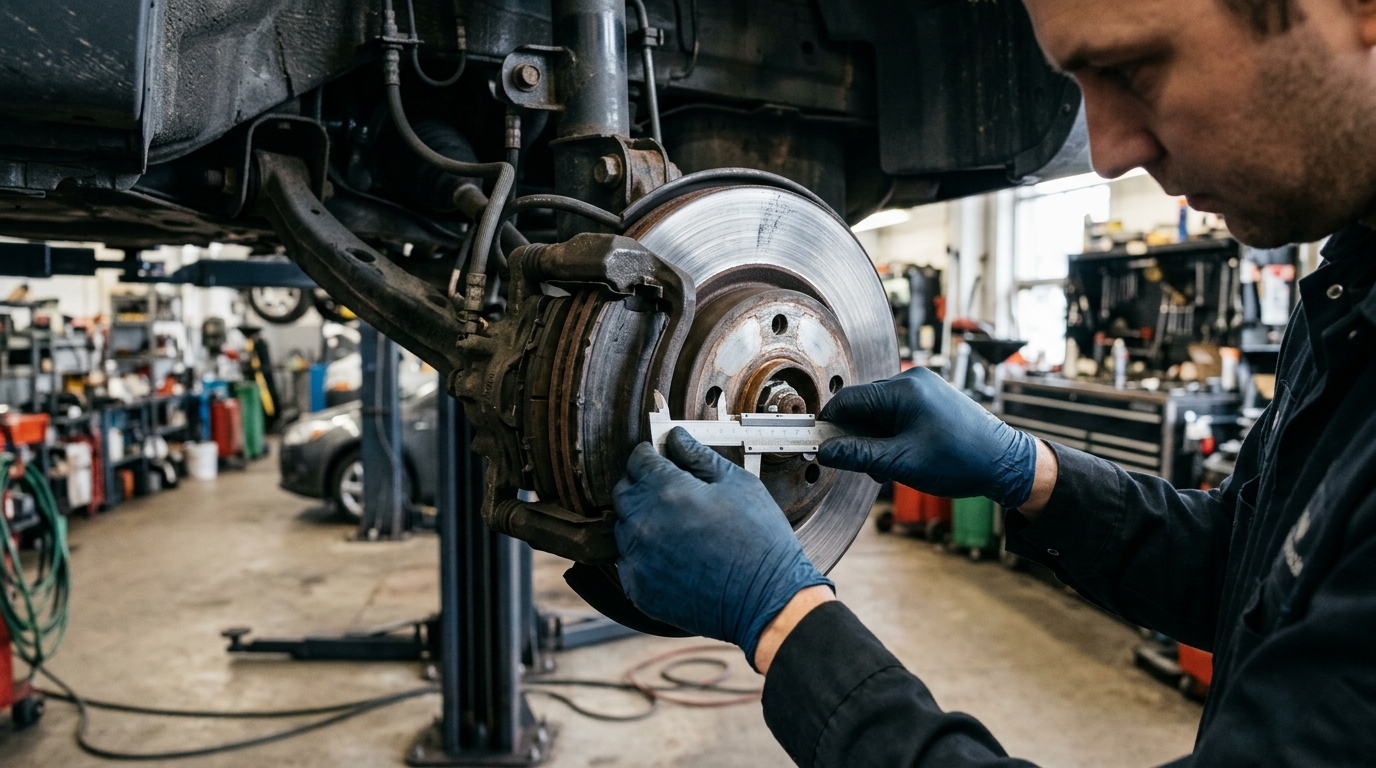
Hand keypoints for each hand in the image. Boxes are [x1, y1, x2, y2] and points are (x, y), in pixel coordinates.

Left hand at [613, 428, 832, 663]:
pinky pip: (628, 561)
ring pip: (624, 526)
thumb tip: (676, 438)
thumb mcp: (738, 484)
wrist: (766, 599)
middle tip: (671, 493)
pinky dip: (643, 554)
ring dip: (642, 520)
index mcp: (666, 490)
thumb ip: (700, 456)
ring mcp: (637, 558)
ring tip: (677, 527)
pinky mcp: (638, 587)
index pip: (638, 459)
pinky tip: (672, 556)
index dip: (651, 455)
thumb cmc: (759, 539)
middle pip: (624, 490)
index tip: (662, 459)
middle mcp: (643, 522)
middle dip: (642, 485)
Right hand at [818, 367, 1038, 508]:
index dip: (830, 425)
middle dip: (856, 438)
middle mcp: (912, 381)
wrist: (1007, 463)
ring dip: (874, 441)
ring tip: (888, 467)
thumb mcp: (902, 462)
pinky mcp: (930, 401)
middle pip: (862, 406)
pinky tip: (899, 458)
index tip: (819, 445)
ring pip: (878, 413)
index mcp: (904, 389)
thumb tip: (825, 451)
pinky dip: (890, 437)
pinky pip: (896, 415)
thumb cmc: (962, 459)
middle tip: (863, 466)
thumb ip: (859, 455)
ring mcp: (923, 390)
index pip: (849, 401)